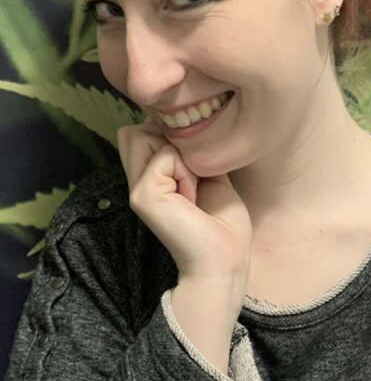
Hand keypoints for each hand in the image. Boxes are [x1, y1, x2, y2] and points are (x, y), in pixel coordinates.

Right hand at [116, 118, 252, 283]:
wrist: (224, 261)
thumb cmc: (222, 224)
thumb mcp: (209, 174)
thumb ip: (189, 150)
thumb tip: (176, 119)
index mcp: (149, 177)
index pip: (140, 130)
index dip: (167, 134)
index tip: (195, 166)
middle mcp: (137, 182)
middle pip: (136, 130)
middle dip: (171, 141)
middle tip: (194, 178)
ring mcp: (136, 189)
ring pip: (143, 135)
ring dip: (179, 155)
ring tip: (193, 188)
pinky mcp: (143, 195)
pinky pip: (165, 156)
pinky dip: (187, 172)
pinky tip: (193, 200)